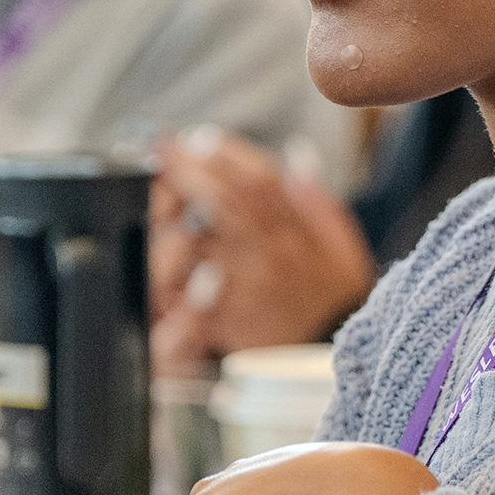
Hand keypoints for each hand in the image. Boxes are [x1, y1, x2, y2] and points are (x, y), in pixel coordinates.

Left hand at [150, 128, 376, 372]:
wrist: (321, 356)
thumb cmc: (331, 297)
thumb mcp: (340, 245)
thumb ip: (316, 200)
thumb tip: (297, 155)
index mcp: (300, 234)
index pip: (263, 182)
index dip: (228, 155)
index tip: (198, 138)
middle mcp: (273, 255)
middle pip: (226, 201)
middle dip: (190, 170)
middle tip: (162, 149)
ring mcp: (247, 287)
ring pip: (203, 239)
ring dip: (173, 209)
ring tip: (153, 188)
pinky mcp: (225, 317)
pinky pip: (189, 287)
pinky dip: (171, 264)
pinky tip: (156, 241)